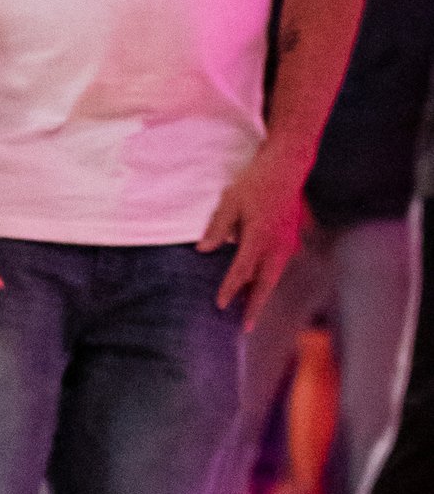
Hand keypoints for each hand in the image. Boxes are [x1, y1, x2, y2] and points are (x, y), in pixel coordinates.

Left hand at [197, 137, 308, 315]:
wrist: (288, 166)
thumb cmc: (256, 181)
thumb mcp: (230, 200)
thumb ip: (217, 227)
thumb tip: (203, 250)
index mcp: (259, 236)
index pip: (242, 270)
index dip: (230, 289)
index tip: (219, 305)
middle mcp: (277, 244)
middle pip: (265, 283)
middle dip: (254, 305)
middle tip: (245, 327)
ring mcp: (288, 242)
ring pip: (273, 276)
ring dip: (261, 293)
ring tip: (247, 309)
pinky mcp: (291, 238)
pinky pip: (277, 265)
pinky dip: (267, 278)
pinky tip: (257, 283)